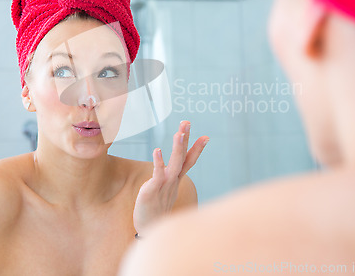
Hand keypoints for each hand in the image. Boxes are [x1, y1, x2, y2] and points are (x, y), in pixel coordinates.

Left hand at [133, 121, 208, 236]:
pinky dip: (159, 162)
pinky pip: (157, 174)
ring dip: (177, 147)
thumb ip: (168, 180)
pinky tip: (157, 150)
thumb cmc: (155, 210)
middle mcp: (173, 181)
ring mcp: (165, 185)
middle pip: (182, 157)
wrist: (148, 231)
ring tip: (179, 132)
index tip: (205, 137)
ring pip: (174, 163)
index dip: (197, 149)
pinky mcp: (153, 190)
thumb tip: (171, 170)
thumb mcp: (165, 191)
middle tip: (187, 122)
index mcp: (176, 180)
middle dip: (185, 139)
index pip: (188, 161)